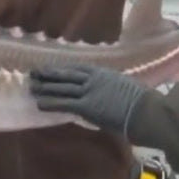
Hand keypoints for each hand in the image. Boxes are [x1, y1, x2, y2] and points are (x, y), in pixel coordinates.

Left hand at [29, 65, 150, 135]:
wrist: (146, 110)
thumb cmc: (145, 103)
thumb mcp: (129, 88)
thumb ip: (117, 88)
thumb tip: (114, 95)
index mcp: (106, 73)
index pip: (80, 69)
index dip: (64, 69)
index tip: (54, 68)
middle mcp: (95, 79)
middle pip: (67, 75)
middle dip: (50, 74)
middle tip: (34, 72)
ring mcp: (89, 91)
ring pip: (62, 88)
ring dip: (45, 87)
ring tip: (31, 86)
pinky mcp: (86, 106)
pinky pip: (64, 103)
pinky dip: (50, 102)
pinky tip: (39, 103)